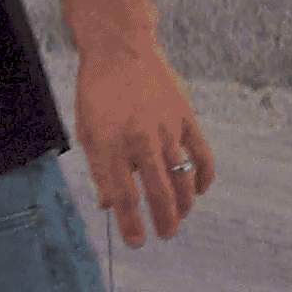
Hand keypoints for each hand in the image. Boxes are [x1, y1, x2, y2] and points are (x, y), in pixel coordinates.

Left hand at [71, 38, 212, 246]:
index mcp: (107, 145)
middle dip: (162, 221)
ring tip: (178, 220)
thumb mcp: (87, 130)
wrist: (120, 49)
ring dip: (183, 205)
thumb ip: (100, 166)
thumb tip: (108, 203)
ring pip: (181, 178)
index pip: (122, 195)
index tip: (136, 242)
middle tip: (164, 236)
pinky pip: (202, 155)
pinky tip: (199, 192)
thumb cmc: (97, 92)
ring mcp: (165, 130)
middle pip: (156, 193)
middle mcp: (138, 141)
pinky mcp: (186, 118)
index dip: (130, 223)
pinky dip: (204, 177)